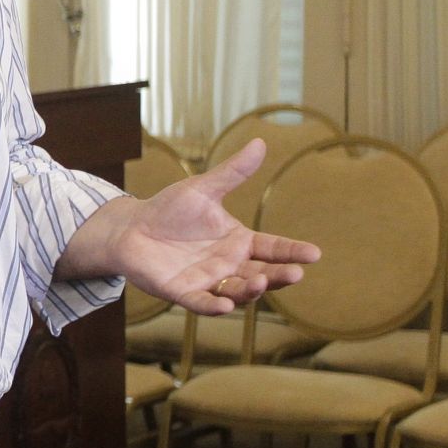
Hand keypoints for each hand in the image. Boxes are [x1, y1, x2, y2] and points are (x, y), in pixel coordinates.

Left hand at [64, 139, 321, 314]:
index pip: (273, 248)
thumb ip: (232, 172)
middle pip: (262, 274)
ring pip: (236, 290)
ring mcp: (208, 280)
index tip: (315, 253)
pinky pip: (201, 302)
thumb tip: (260, 143)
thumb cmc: (169, 209)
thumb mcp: (203, 189)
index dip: (292, 252)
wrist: (131, 227)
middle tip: (296, 273)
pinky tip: (225, 305)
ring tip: (259, 281)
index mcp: (239, 241)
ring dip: (250, 289)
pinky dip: (213, 305)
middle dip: (279, 276)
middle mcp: (229, 265)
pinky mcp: (182, 291)